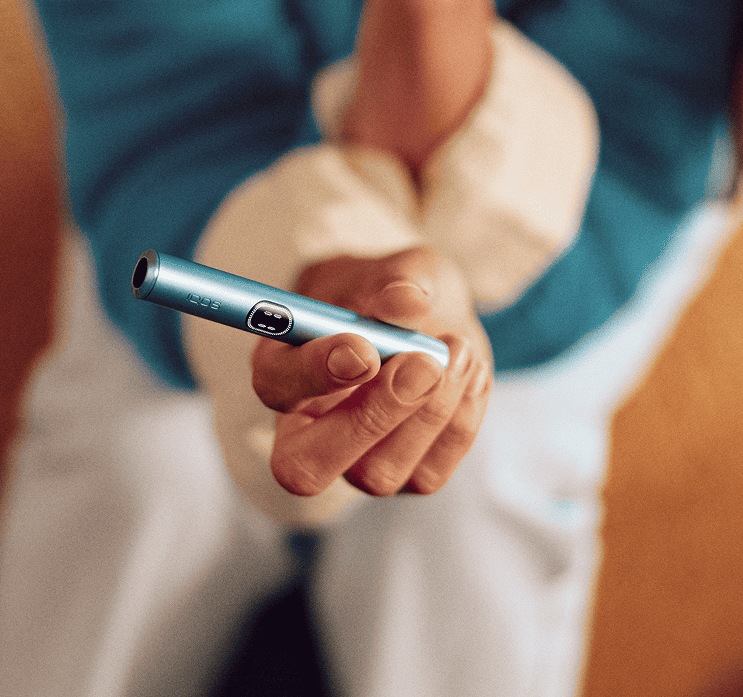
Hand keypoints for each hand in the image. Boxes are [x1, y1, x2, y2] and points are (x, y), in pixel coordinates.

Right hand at [250, 247, 493, 497]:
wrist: (435, 315)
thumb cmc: (398, 288)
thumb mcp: (401, 268)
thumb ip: (399, 279)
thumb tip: (406, 300)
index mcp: (285, 365)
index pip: (275, 387)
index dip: (314, 373)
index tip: (364, 347)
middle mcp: (308, 426)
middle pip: (306, 466)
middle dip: (371, 417)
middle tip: (422, 363)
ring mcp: (356, 461)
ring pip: (378, 474)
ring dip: (430, 410)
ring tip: (456, 346)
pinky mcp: (408, 475)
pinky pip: (429, 473)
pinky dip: (460, 419)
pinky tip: (468, 370)